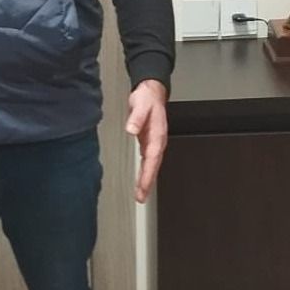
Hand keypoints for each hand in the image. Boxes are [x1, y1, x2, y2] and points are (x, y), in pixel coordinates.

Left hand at [126, 79, 167, 202]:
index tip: (143, 187)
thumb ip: (136, 118)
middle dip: (148, 183)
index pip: (153, 159)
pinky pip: (148, 161)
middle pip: (153, 167)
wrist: (151, 92)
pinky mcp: (148, 142)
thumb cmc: (147, 99)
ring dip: (147, 180)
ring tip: (141, 194)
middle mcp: (157, 142)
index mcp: (157, 135)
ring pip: (151, 166)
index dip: (148, 175)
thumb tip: (131, 129)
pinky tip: (142, 180)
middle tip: (141, 197)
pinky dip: (145, 172)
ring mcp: (153, 143)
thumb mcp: (141, 105)